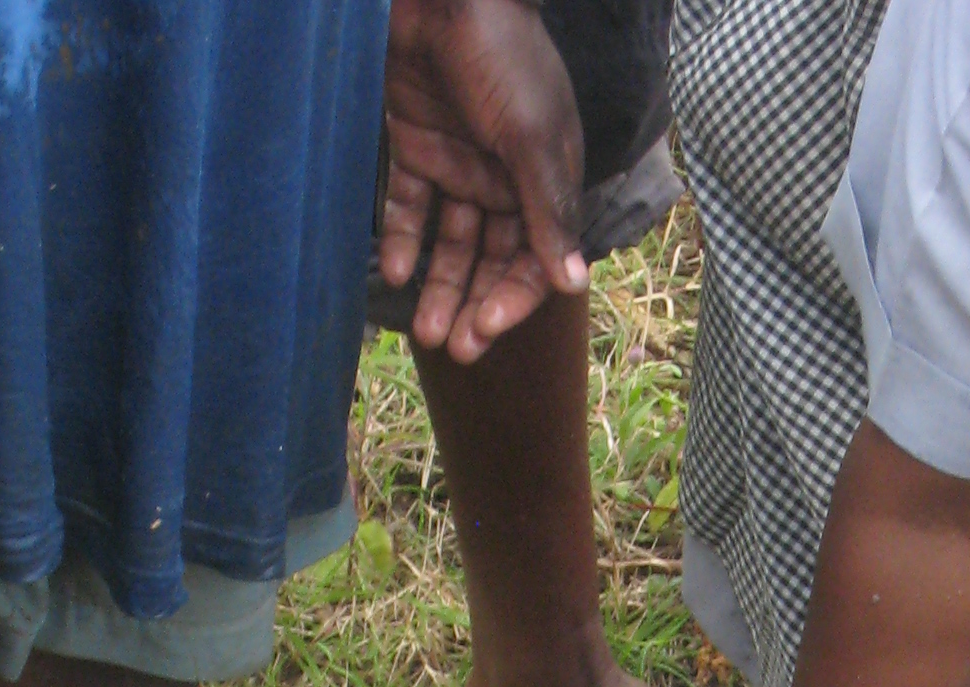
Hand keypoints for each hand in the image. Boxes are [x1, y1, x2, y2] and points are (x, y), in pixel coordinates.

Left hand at [381, 0, 586, 361]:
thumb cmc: (500, 56)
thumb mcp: (530, 137)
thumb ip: (547, 209)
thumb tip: (573, 283)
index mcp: (543, 177)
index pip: (536, 256)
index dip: (514, 297)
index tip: (486, 328)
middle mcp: (504, 178)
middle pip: (493, 258)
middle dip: (474, 304)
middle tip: (454, 348)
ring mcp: (459, 163)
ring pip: (452, 242)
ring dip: (439, 286)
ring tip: (423, 331)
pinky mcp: (415, 145)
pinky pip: (411, 206)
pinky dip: (404, 240)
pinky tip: (395, 273)